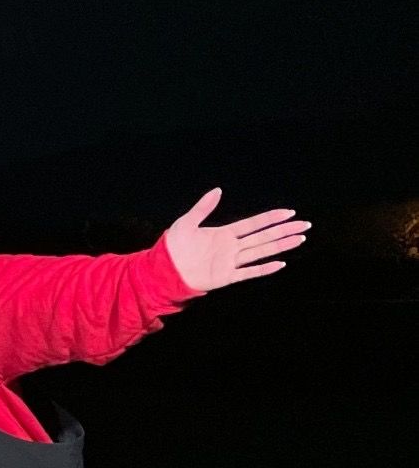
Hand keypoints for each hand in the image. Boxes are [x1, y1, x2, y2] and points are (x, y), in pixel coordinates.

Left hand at [162, 189, 308, 292]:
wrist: (163, 270)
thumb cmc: (173, 247)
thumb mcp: (186, 222)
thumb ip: (203, 207)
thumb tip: (218, 190)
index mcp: (224, 233)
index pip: (253, 224)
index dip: (271, 218)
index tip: (289, 212)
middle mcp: (232, 247)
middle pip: (264, 237)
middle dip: (284, 230)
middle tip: (305, 225)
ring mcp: (230, 262)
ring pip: (261, 252)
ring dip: (281, 246)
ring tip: (300, 239)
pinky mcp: (226, 277)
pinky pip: (249, 272)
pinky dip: (264, 269)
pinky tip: (281, 264)